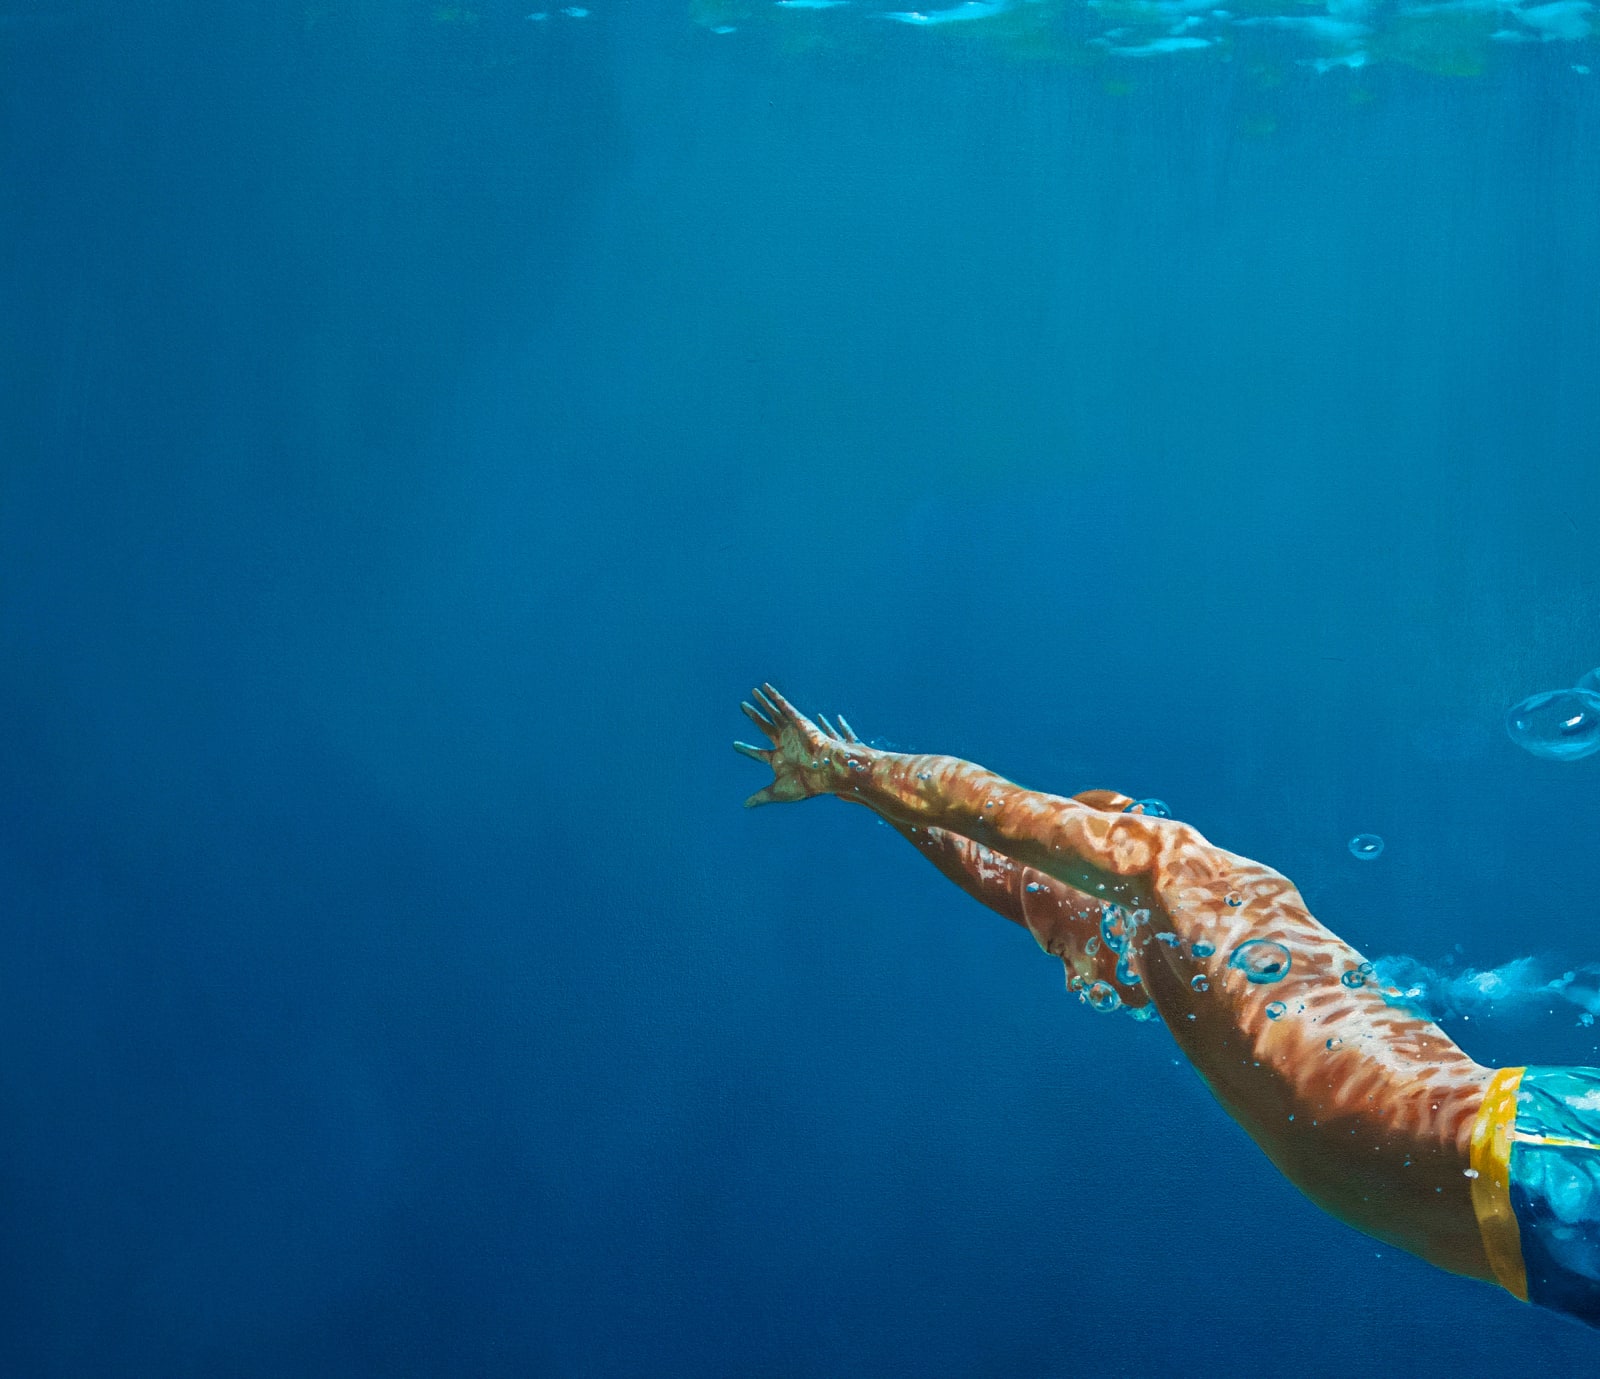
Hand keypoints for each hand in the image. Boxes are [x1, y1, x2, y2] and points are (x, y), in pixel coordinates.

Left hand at [734, 683, 864, 807]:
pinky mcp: (798, 722)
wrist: (825, 771)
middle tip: (742, 706)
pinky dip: (775, 697)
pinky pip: (784, 706)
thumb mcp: (778, 791)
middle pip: (765, 727)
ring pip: (773, 714)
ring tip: (752, 693)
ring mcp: (791, 732)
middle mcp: (784, 743)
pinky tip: (765, 688)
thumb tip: (745, 805)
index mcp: (780, 759)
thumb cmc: (806, 783)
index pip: (759, 754)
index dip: (746, 749)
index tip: (735, 745)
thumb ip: (761, 796)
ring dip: (763, 703)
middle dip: (754, 717)